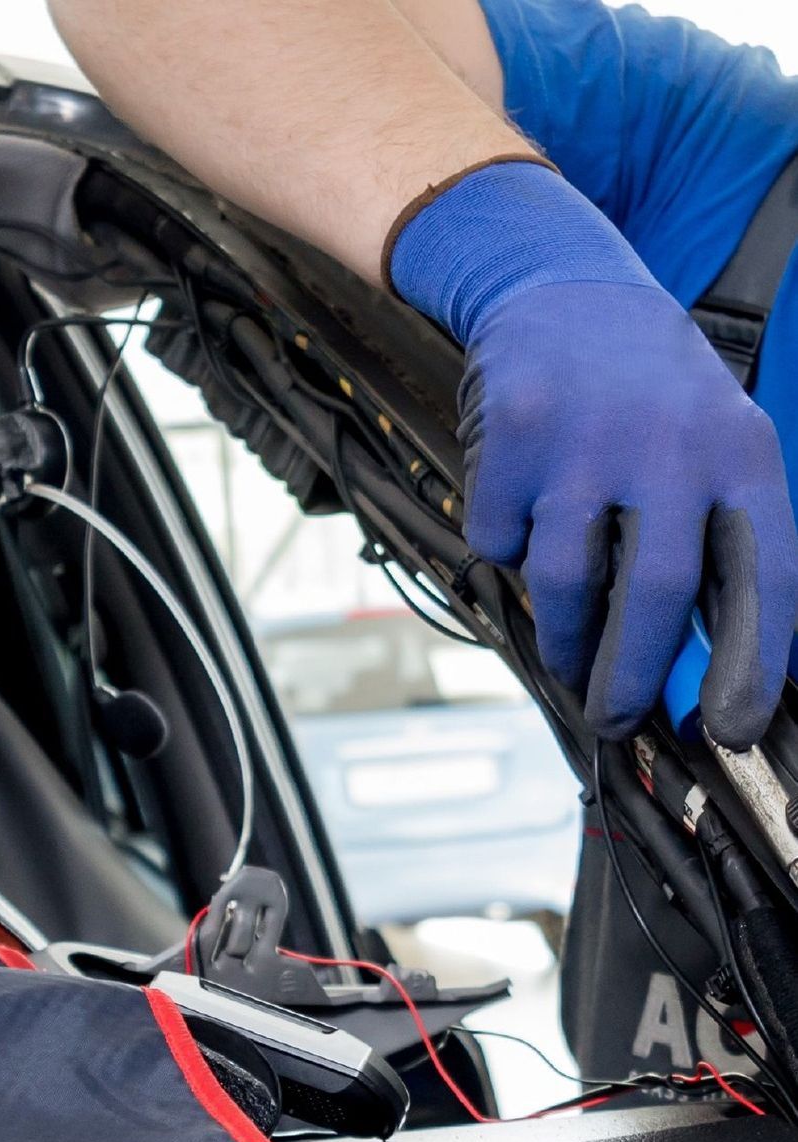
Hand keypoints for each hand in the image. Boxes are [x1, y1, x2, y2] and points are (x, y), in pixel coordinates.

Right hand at [391, 161, 797, 746]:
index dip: (753, 662)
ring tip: (565, 659)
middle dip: (632, 674)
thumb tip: (705, 670)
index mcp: (742, 453)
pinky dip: (506, 550)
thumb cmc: (647, 396)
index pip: (765, 575)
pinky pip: (499, 538)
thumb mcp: (710, 447)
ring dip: (562, 636)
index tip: (730, 729)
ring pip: (566, 578)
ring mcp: (587, 437)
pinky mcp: (515, 434)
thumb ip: (715, 542)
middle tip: (614, 717)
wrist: (563, 289)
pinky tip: (522, 521)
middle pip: (656, 591)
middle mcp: (672, 442)